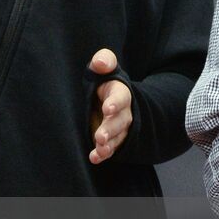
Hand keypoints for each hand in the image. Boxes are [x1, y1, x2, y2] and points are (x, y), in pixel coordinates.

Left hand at [87, 48, 131, 164]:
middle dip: (111, 129)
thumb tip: (100, 63)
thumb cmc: (103, 79)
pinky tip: (94, 158)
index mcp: (121, 93)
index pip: (121, 97)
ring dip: (109, 145)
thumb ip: (104, 61)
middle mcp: (123, 112)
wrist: (109, 96)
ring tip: (99, 150)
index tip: (107, 108)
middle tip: (100, 136)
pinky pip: (111, 148)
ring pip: (118, 138)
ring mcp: (119, 128)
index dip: (115, 103)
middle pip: (121, 122)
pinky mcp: (112, 139)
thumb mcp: (104, 67)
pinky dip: (103, 154)